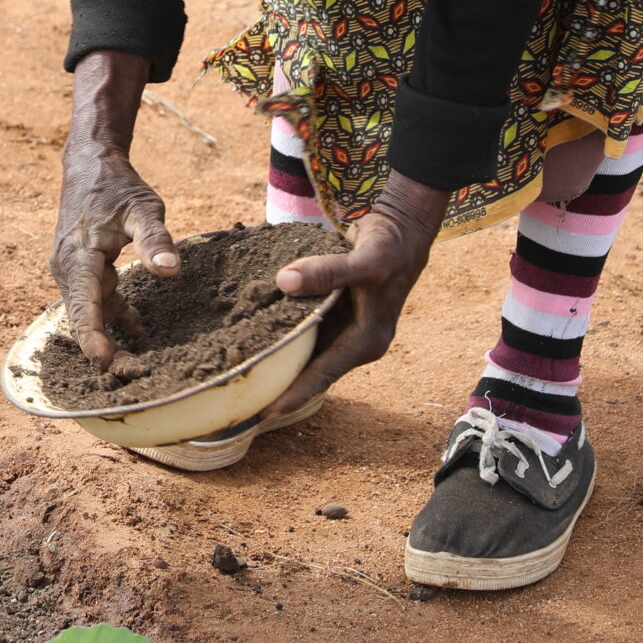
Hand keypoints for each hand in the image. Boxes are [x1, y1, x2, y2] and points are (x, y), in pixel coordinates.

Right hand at [51, 51, 179, 366]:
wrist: (89, 164)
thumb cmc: (117, 186)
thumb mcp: (143, 208)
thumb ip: (155, 240)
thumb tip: (170, 272)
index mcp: (78, 256)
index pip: (84, 306)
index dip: (93, 337)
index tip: (106, 362)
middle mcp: (67, 269)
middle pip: (84, 318)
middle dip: (105, 349)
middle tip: (135, 376)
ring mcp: (70, 271)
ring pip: (88, 313)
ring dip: (108, 337)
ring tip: (137, 365)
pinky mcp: (79, 270)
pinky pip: (94, 301)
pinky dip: (112, 317)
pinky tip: (137, 329)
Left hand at [258, 170, 449, 419]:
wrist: (401, 230)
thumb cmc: (390, 249)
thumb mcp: (364, 262)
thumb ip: (327, 272)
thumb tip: (285, 281)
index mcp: (366, 342)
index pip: (324, 374)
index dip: (295, 393)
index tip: (266, 412)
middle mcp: (354, 342)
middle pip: (312, 369)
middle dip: (281, 383)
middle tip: (242, 397)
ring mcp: (344, 328)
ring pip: (306, 349)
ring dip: (279, 358)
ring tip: (240, 372)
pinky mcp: (333, 312)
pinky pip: (304, 326)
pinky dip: (283, 330)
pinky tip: (254, 333)